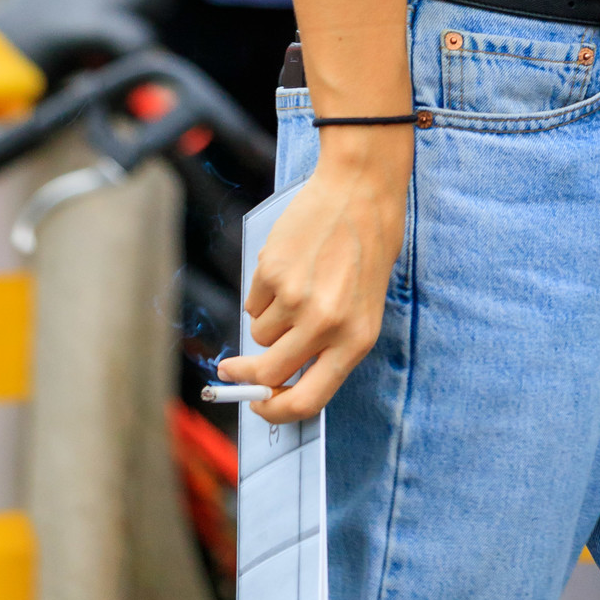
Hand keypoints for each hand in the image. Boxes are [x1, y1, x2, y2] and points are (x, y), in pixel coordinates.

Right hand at [216, 129, 409, 422]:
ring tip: (295, 284)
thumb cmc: (367, 245)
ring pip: (259, 333)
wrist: (361, 188)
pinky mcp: (273, 272)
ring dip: (268, 319)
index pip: (308, 402)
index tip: (259, 406)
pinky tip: (289, 264)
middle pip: (268, 374)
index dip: (276, 411)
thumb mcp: (364, 305)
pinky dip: (262, 290)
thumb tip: (282, 379)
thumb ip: (330, 343)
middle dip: (244, 376)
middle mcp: (326, 325)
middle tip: (232, 369)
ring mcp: (297, 298)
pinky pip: (253, 300)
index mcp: (356, 341)